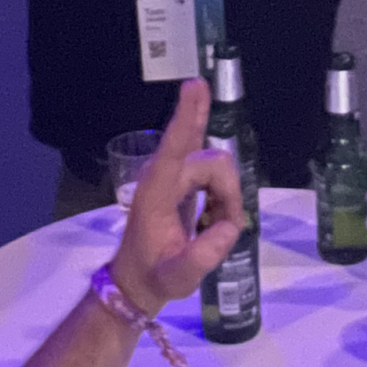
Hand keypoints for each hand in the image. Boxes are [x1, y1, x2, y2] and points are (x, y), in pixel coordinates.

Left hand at [109, 80, 244, 317]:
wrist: (138, 280)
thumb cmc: (154, 277)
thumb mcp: (178, 278)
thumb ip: (202, 257)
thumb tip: (229, 228)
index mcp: (156, 192)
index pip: (174, 148)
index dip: (186, 117)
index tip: (194, 85)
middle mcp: (164, 175)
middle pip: (213, 161)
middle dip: (227, 194)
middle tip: (221, 228)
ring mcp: (173, 174)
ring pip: (218, 166)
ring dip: (225, 198)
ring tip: (211, 228)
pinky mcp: (182, 178)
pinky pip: (214, 171)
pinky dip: (222, 196)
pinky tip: (211, 219)